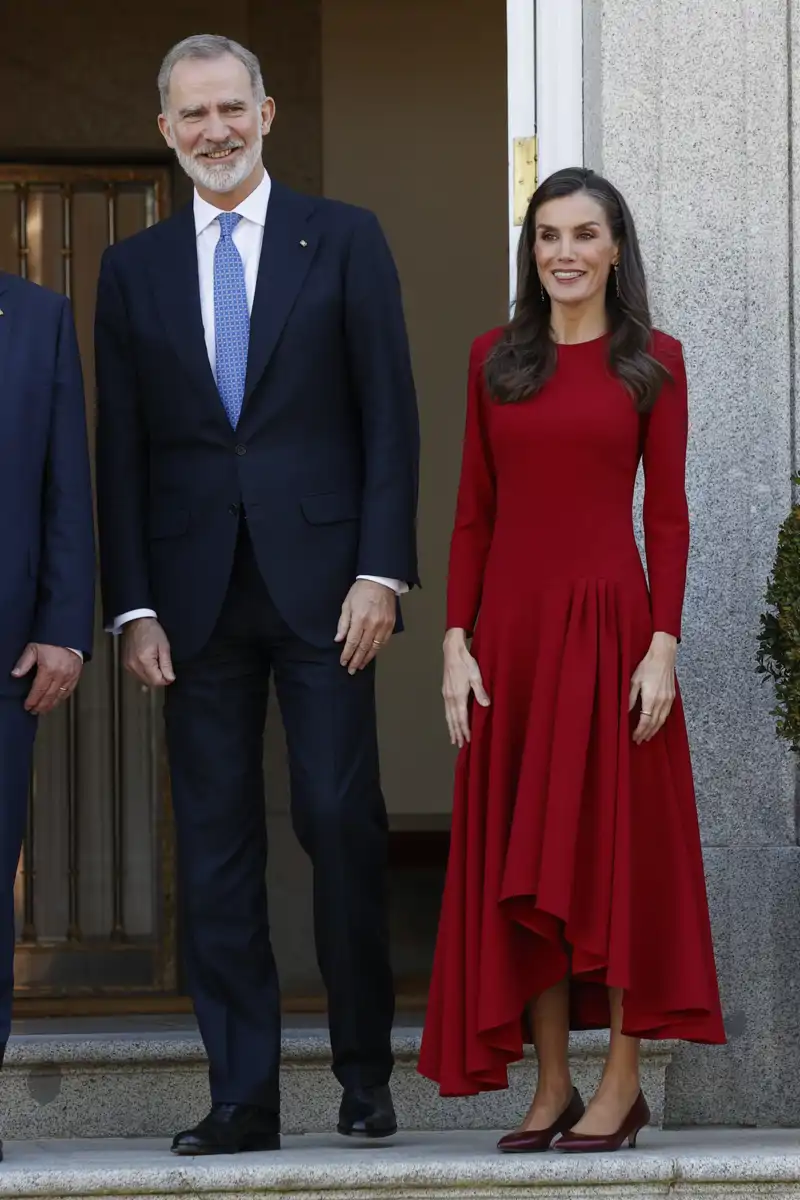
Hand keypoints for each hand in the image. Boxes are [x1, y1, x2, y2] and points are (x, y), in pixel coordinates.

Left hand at [12, 643, 81, 714]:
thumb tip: (15, 674)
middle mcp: (61, 674)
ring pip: (60, 695)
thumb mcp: (33, 648)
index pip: (39, 690)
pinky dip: (62, 698)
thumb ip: (24, 662)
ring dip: (51, 705)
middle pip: (49, 696)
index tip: (28, 706)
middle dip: (41, 706)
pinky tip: (57, 701)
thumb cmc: (51, 640)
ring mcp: (70, 676)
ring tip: (44, 710)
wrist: (68, 634)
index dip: (32, 700)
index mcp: (49, 669)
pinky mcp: (76, 675)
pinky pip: (69, 690)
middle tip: (35, 711)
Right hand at [122, 617, 174, 687]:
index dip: (166, 679)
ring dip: (152, 676)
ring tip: (156, 662)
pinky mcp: (125, 665)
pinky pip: (137, 676)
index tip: (170, 674)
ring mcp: (128, 666)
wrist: (136, 622)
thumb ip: (166, 665)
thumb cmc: (151, 631)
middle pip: (149, 683)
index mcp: (144, 661)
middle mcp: (134, 666)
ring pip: (143, 681)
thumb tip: (170, 678)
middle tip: (164, 667)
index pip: (156, 681)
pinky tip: (148, 664)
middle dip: (159, 678)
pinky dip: (144, 673)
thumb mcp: (164, 647)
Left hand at [335, 580, 395, 673]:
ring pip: (375, 647)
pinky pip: (384, 641)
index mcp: (359, 619)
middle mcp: (372, 624)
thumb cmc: (361, 591)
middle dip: (356, 660)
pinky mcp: (390, 624)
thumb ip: (343, 623)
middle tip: (351, 670)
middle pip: (363, 647)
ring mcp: (383, 625)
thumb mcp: (347, 605)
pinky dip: (377, 650)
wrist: (380, 581)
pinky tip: (372, 654)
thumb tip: (338, 639)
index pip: (352, 642)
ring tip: (361, 666)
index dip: (347, 654)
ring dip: (367, 658)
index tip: (343, 662)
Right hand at [442, 628, 489, 747]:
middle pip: (453, 719)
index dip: (465, 730)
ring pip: (448, 716)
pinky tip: (451, 721)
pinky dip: (449, 719)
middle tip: (459, 745)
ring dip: (451, 728)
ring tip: (453, 738)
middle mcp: (450, 697)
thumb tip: (486, 705)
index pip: (461, 717)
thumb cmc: (466, 662)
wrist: (452, 651)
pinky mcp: (445, 691)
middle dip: (456, 732)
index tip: (467, 740)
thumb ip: (480, 691)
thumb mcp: (476, 675)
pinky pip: (447, 710)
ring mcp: (446, 694)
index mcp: (458, 695)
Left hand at [629, 632, 676, 743]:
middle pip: (654, 723)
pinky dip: (661, 722)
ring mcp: (668, 700)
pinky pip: (666, 714)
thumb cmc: (647, 666)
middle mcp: (661, 702)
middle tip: (639, 741)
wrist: (663, 656)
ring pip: (662, 720)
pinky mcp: (672, 697)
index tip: (634, 737)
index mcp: (650, 698)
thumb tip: (624, 712)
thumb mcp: (634, 681)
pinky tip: (657, 724)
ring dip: (654, 730)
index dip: (640, 731)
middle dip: (646, 733)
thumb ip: (630, 698)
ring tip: (647, 736)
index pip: (645, 721)